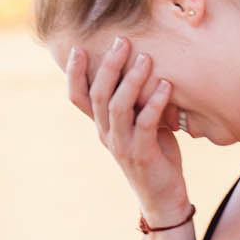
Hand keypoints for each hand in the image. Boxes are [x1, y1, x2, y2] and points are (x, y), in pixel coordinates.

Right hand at [67, 37, 187, 221]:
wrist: (163, 197)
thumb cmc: (154, 154)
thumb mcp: (141, 124)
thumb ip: (138, 101)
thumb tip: (146, 62)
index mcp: (101, 126)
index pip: (77, 97)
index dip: (73, 73)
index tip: (78, 47)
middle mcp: (106, 134)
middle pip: (98, 95)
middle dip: (109, 65)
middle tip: (122, 41)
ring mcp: (122, 146)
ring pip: (118, 107)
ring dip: (132, 80)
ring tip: (146, 58)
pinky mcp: (142, 155)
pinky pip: (145, 124)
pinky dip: (155, 102)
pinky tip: (166, 85)